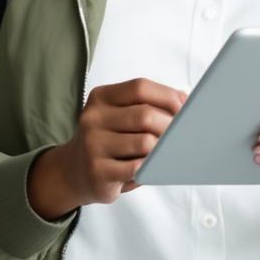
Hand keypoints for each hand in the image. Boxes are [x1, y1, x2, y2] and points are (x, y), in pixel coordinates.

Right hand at [28, 77, 186, 220]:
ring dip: (161, 149)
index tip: (184, 109)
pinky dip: (150, 167)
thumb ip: (148, 105)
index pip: (139, 88)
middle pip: (145, 116)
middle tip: (181, 136)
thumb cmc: (108, 141)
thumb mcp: (120, 116)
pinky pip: (137, 168)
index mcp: (100, 97)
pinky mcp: (98, 172)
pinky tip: (150, 168)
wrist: (74, 172)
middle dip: (170, 126)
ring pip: (145, 143)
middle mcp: (92, 118)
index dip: (167, 96)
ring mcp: (92, 145)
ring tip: (165, 153)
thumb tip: (185, 100)